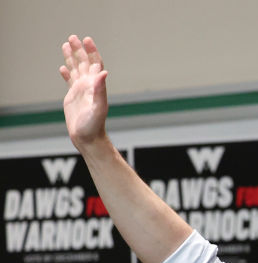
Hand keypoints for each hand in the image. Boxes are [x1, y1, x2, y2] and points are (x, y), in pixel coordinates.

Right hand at [60, 35, 108, 150]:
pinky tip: (62, 68)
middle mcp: (89, 86)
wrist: (88, 138)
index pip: (95, 64)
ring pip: (76, 69)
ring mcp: (81, 91)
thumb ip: (100, 90)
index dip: (91, 52)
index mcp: (96, 86)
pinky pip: (70, 81)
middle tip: (73, 37)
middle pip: (84, 63)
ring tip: (66, 45)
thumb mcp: (98, 106)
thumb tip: (103, 72)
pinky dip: (66, 73)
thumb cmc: (94, 125)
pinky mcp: (73, 97)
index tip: (86, 40)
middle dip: (79, 50)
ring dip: (72, 58)